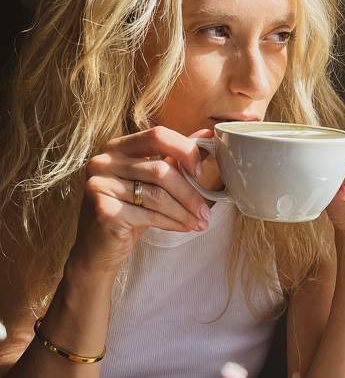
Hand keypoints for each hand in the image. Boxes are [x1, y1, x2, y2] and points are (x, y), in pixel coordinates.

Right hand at [68, 126, 212, 275]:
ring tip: (200, 222)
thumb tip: (207, 134)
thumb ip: (176, 155)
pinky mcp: (103, 210)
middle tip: (206, 211)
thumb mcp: (153, 180)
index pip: (157, 136)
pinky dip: (171, 222)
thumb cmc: (129, 210)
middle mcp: (104, 161)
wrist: (97, 249)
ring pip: (156, 195)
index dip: (185, 150)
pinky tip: (183, 227)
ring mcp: (100, 185)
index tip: (201, 171)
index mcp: (118, 147)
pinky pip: (148, 214)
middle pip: (160, 170)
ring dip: (184, 211)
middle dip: (189, 193)